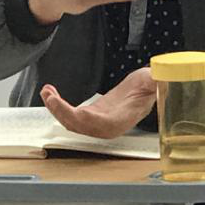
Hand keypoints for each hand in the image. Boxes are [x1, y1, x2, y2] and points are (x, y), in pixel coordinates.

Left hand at [41, 68, 156, 138]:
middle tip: (51, 96)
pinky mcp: (90, 116)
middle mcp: (108, 126)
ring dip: (56, 109)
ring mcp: (97, 122)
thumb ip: (154, 80)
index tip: (79, 112)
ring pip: (72, 123)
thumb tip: (158, 77)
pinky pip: (70, 116)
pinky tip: (51, 94)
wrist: (144, 89)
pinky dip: (59, 106)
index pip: (103, 125)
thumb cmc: (149, 84)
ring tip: (46, 92)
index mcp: (122, 119)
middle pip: (82, 126)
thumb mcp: (152, 80)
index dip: (90, 121)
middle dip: (63, 113)